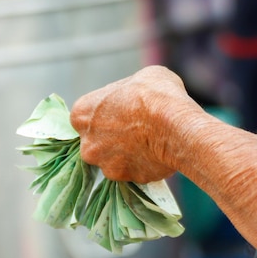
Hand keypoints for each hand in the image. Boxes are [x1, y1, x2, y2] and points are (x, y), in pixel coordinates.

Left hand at [70, 65, 201, 182]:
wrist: (175, 125)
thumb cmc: (155, 94)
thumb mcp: (139, 78)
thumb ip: (126, 93)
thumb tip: (132, 99)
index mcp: (81, 114)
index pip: (86, 117)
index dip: (105, 114)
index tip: (122, 113)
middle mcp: (87, 144)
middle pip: (96, 143)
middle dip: (112, 139)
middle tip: (135, 131)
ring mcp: (105, 165)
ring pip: (113, 161)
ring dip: (126, 155)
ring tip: (149, 144)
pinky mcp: (126, 179)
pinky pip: (133, 172)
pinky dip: (142, 167)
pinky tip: (157, 155)